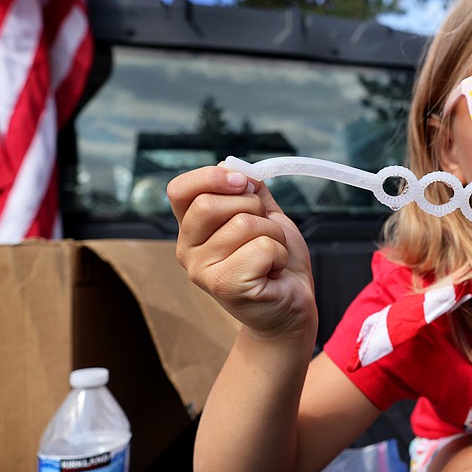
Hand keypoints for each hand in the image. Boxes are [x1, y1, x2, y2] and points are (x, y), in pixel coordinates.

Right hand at [167, 165, 316, 341]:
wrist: (292, 305)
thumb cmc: (275, 261)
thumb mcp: (264, 216)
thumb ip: (249, 190)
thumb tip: (234, 166)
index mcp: (192, 228)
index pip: (180, 190)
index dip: (211, 177)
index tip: (242, 183)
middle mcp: (188, 249)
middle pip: (210, 203)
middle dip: (253, 208)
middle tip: (265, 231)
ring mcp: (201, 271)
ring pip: (244, 224)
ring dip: (273, 235)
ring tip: (272, 255)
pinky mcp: (224, 286)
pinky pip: (262, 247)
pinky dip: (279, 254)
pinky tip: (273, 271)